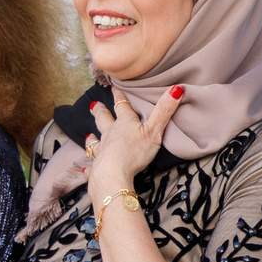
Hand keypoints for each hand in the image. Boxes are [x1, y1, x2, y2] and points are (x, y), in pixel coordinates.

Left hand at [86, 84, 182, 202]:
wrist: (113, 174)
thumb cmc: (134, 152)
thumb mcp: (154, 131)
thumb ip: (164, 111)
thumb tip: (176, 89)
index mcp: (124, 124)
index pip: (121, 106)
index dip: (118, 96)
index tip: (113, 87)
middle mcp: (110, 135)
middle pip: (103, 120)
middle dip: (100, 112)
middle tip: (94, 105)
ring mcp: (102, 151)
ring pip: (95, 141)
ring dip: (92, 138)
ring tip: (88, 135)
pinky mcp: (97, 167)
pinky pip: (91, 166)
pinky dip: (89, 167)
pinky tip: (86, 168)